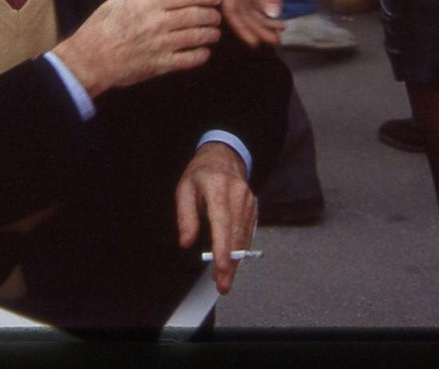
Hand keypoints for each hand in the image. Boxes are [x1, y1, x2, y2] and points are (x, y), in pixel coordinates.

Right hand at [55, 0, 220, 97]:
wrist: (88, 60)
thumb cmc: (99, 28)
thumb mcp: (114, 2)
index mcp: (148, 4)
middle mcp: (157, 22)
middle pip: (194, 15)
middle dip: (210, 15)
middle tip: (217, 16)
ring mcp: (160, 44)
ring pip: (194, 37)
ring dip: (209, 34)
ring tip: (215, 33)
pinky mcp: (158, 65)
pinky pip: (186, 60)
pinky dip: (199, 56)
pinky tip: (205, 53)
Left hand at [175, 143, 255, 296]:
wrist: (224, 155)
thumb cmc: (202, 172)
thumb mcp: (185, 188)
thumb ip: (185, 216)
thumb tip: (187, 242)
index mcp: (218, 188)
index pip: (222, 222)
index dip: (222, 248)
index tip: (221, 268)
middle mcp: (237, 194)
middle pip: (235, 234)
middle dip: (230, 263)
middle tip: (222, 284)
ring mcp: (248, 200)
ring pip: (244, 236)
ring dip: (236, 259)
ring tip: (225, 277)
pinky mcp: (253, 207)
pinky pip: (248, 231)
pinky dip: (241, 248)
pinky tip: (234, 260)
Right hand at [220, 0, 288, 46]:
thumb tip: (273, 15)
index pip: (231, 10)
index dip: (242, 29)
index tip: (255, 43)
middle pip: (242, 13)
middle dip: (257, 28)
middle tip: (275, 42)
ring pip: (249, 9)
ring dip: (263, 22)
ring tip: (280, 33)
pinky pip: (255, 1)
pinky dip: (265, 11)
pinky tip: (277, 19)